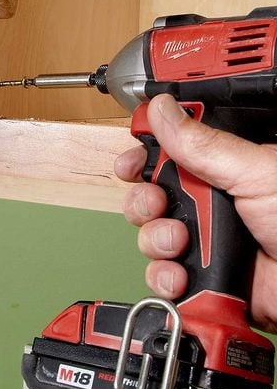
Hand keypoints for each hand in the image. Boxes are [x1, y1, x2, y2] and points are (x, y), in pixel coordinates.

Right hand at [115, 94, 276, 332]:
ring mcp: (203, 242)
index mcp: (222, 170)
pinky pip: (160, 275)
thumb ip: (204, 144)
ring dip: (156, 239)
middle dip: (144, 201)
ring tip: (180, 243)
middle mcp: (209, 204)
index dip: (143, 157)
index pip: (168, 154)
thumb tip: (161, 110)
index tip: (131, 164)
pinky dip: (164, 278)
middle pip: (148, 193)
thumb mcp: (257, 172)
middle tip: (159, 204)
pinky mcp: (200, 278)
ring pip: (149, 234)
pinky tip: (181, 276)